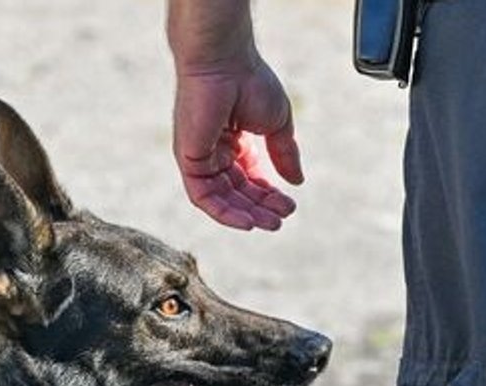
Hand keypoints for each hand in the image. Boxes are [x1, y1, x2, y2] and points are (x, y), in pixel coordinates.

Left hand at [172, 57, 304, 230]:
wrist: (225, 63)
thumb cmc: (249, 82)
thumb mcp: (277, 124)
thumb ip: (284, 154)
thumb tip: (297, 182)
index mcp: (235, 141)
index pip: (251, 178)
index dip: (270, 195)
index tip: (290, 204)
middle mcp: (215, 151)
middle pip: (237, 191)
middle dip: (260, 207)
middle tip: (282, 218)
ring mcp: (199, 155)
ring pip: (220, 198)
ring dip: (245, 214)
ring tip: (269, 223)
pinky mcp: (188, 159)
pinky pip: (202, 196)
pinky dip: (222, 212)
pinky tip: (246, 221)